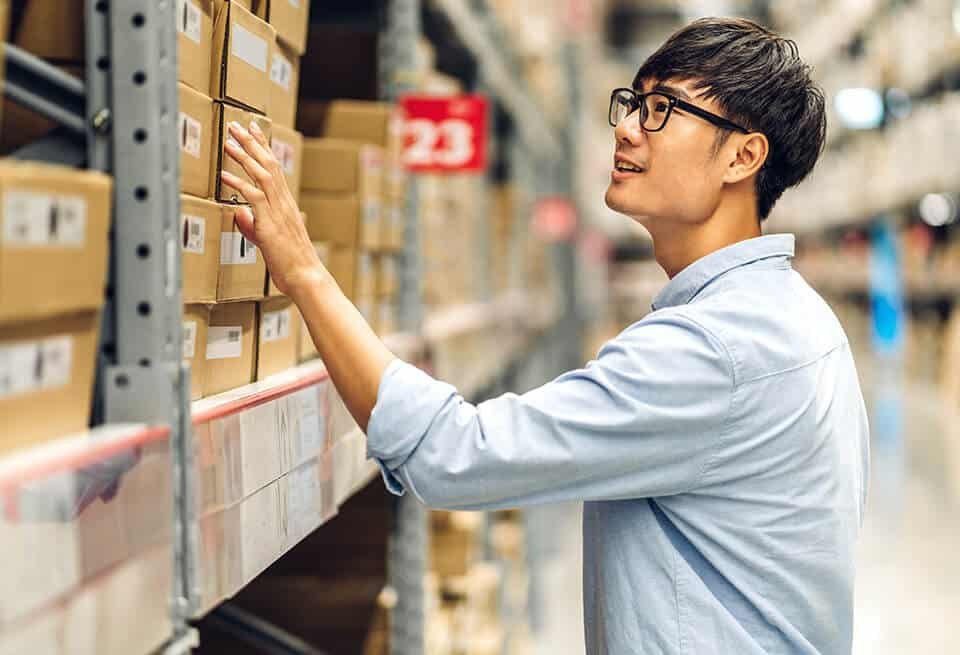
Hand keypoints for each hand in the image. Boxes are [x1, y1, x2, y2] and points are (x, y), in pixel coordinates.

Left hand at [221, 121, 325, 299]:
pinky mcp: (270, 223)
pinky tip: (224, 175)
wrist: (305, 276)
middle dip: (251, 143)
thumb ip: (253, 225)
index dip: (263, 147)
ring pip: (262, 175)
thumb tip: (240, 214)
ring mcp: (278, 211)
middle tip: (237, 125)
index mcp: (286, 204)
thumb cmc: (291, 263)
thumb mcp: (268, 241)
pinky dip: (238, 184)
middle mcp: (284, 202)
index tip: (253, 130)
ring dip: (244, 156)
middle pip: (268, 164)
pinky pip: (253, 197)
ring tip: (228, 141)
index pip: (274, 168)